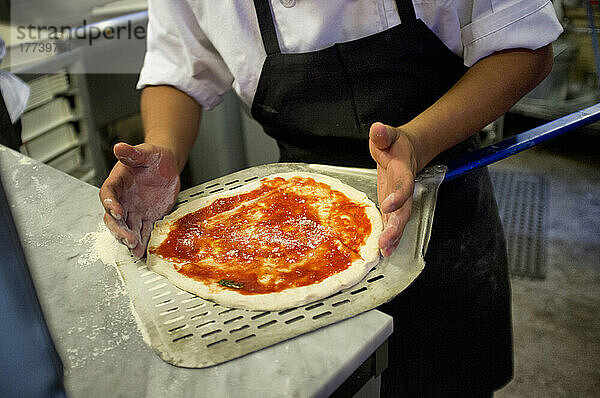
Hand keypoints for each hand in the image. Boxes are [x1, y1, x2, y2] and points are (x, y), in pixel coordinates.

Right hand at [99, 142, 179, 257]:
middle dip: (119, 229)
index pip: (109, 194)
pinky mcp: (147, 217)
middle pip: (114, 218)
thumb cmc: (153, 156)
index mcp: (118, 182)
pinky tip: (144, 251)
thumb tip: (119, 147)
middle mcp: (123, 199)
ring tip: (135, 248)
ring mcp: (134, 210)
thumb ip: (133, 153)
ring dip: (129, 238)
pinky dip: (143, 241)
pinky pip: (143, 231)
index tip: (116, 211)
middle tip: (127, 238)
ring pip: (127, 227)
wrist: (167, 165)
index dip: (110, 204)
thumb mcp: (146, 152)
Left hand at [369, 122, 418, 256]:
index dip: (398, 195)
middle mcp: (404, 190)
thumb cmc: (395, 145)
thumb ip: (383, 135)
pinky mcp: (393, 207)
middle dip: (396, 227)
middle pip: (404, 211)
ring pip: (399, 221)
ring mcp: (400, 201)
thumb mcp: (388, 135)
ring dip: (393, 237)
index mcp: (403, 172)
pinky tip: (384, 251)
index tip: (388, 205)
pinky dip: (390, 238)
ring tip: (385, 252)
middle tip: (386, 241)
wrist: (408, 152)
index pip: (403, 185)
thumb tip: (377, 129)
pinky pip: (393, 224)